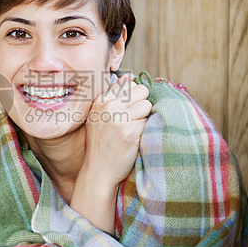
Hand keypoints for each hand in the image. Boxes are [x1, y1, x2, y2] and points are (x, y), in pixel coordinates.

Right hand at [84, 73, 150, 187]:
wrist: (98, 171)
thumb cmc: (101, 144)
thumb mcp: (99, 116)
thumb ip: (114, 94)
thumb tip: (129, 75)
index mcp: (100, 101)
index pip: (128, 84)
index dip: (134, 97)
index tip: (128, 110)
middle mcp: (108, 107)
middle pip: (142, 91)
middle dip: (142, 104)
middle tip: (133, 120)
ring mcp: (119, 119)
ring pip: (147, 105)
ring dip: (145, 118)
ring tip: (133, 130)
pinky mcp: (130, 132)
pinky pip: (149, 121)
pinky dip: (145, 130)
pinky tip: (134, 139)